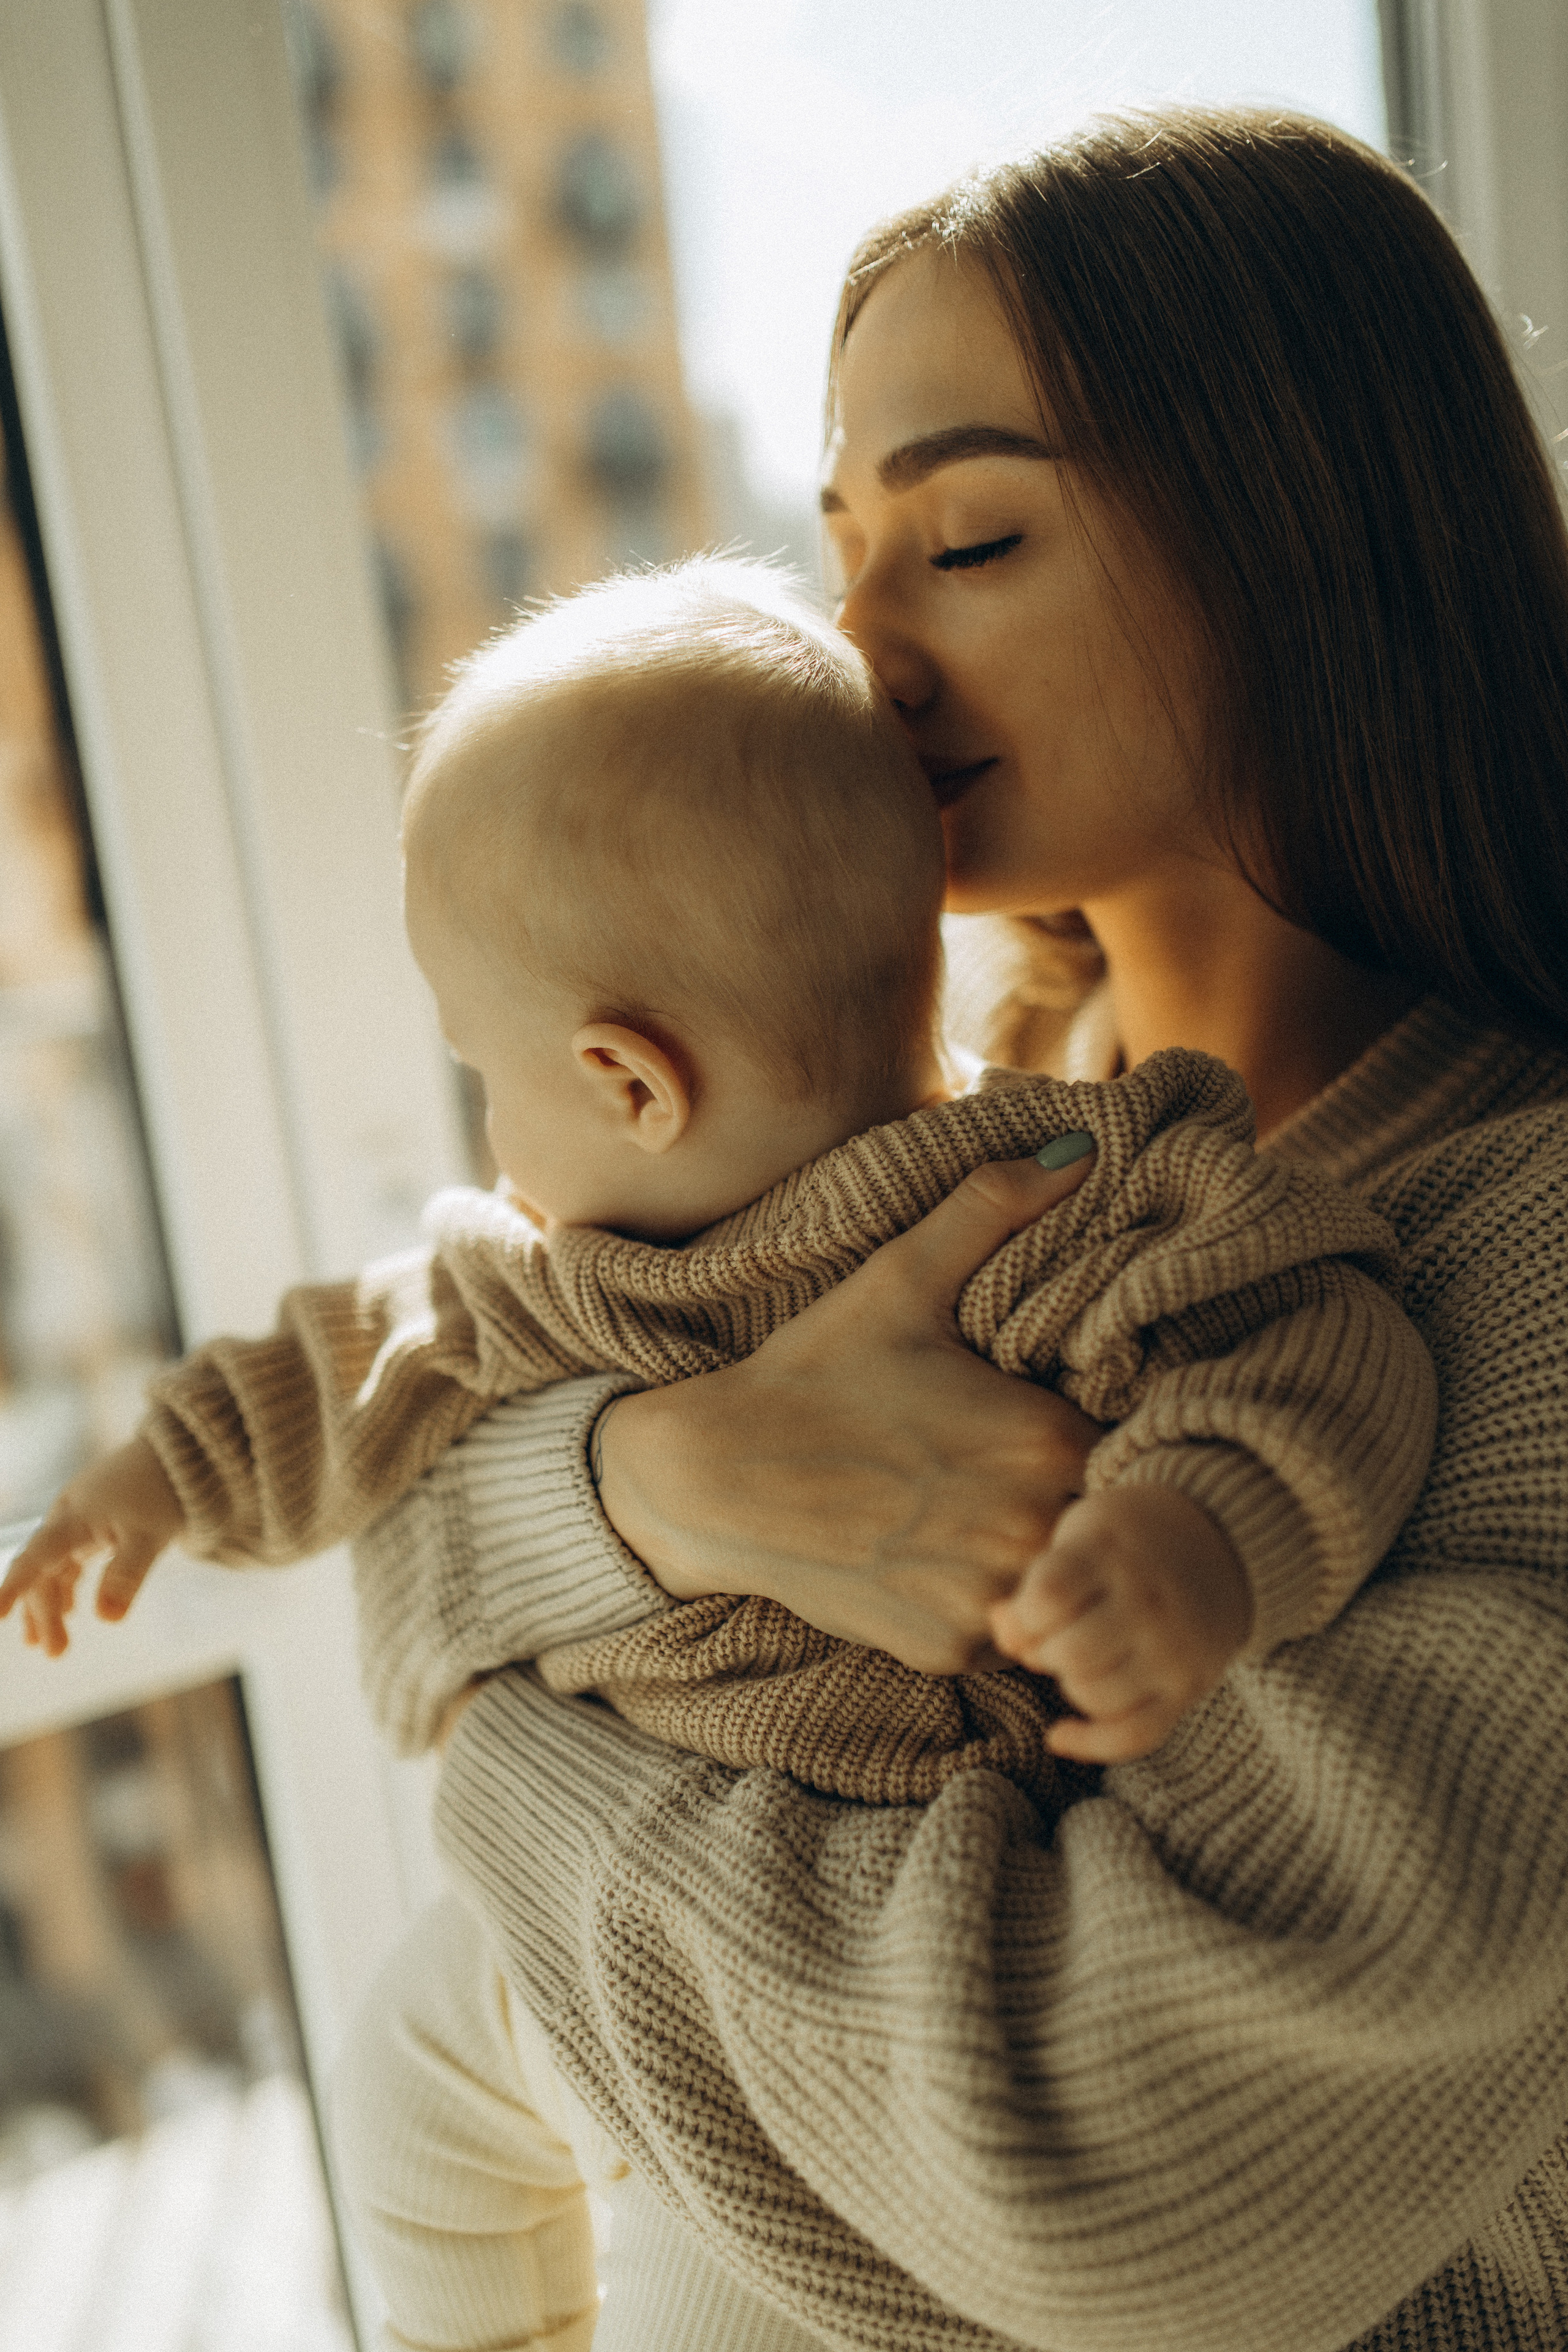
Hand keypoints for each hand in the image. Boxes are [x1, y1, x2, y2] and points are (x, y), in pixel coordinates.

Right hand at [0, 1436, 183, 1655]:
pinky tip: (69, 1613)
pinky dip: (66, 1588)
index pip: (35, 1557)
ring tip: (52, 1647)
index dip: (13, 1586)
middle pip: (45, 1572)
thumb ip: (128, 1574)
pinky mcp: (91, 1526)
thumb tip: (107, 1619)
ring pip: (54, 1569)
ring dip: (53, 1606)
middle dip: (44, 1613)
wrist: (181, 1456)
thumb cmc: (165, 1491)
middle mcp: (67, 1519)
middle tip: (55, 1653)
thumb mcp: (151, 1535)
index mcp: (74, 1518)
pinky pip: (68, 1562)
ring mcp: (77, 1522)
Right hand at [595, 1150, 1101, 1674]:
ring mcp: (988, 1599)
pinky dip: (973, 1605)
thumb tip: (1080, 1147)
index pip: (1131, 1449)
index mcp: (1045, 1440)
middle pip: (1093, 1523)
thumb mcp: (901, 1280)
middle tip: (993, 1469)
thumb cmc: (812, 1373)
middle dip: (1064, 1501)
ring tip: (960, 1514)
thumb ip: (993, 1209)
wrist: (710, 1477)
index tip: (1049, 1422)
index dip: (1094, 1436)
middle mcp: (1030, 1529)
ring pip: (1052, 1585)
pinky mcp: (944, 1647)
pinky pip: (998, 1635)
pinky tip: (922, 1556)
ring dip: (1025, 1558)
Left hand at [989, 1486, 1252, 1761]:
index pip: (1048, 1597)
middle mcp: (1148, 1603)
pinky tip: (1059, 1736)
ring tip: (1077, 1661)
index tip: (1028, 1612)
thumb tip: (1004, 1633)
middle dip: (1044, 1653)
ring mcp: (1173, 1649)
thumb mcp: (1080, 1537)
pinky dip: (1090, 1744)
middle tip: (1053, 1638)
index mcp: (1112, 1553)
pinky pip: (1135, 1736)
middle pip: (1070, 1653)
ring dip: (1070, 1685)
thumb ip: (1038, 1583)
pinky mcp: (1189, 1687)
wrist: (1220, 1543)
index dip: (1021, 1616)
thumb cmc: (1128, 1541)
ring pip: (1096, 1696)